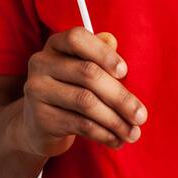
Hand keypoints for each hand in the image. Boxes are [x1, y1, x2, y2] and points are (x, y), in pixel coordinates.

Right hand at [8, 26, 147, 158]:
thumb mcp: (83, 70)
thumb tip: (113, 40)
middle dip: (120, 97)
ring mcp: (37, 91)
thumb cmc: (71, 90)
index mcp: (55, 45)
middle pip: (88, 74)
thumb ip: (99, 55)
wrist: (39, 126)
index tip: (125, 71)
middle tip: (141, 116)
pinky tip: (116, 140)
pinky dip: (103, 133)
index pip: (77, 38)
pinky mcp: (40, 118)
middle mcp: (41, 64)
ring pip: (86, 102)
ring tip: (133, 133)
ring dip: (115, 120)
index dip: (103, 53)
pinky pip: (79, 124)